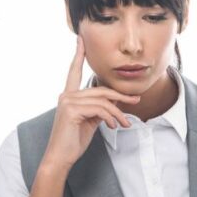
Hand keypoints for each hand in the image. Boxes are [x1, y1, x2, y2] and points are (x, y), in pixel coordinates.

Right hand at [40, 35, 140, 170]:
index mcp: (69, 95)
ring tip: (125, 124)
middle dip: (120, 96)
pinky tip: (114, 127)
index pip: (74, 71)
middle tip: (136, 101)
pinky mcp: (71, 110)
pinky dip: (111, 118)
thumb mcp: (90, 121)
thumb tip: (117, 101)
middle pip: (101, 90)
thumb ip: (100, 108)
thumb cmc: (73, 141)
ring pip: (103, 100)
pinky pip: (100, 109)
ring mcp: (68, 101)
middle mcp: (66, 95)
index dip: (78, 55)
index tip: (81, 39)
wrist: (60, 157)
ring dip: (118, 113)